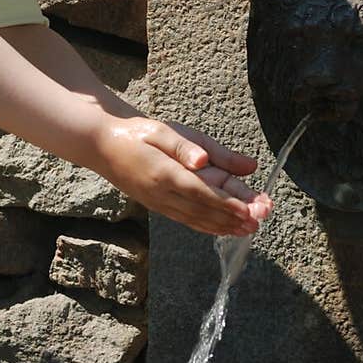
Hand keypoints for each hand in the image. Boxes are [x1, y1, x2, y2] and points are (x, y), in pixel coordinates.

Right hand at [94, 116, 272, 237]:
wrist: (103, 146)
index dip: (226, 202)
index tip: (249, 210)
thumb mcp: (164, 131)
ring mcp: (159, 203)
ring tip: (248, 231)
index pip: (201, 191)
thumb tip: (214, 159)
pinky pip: (186, 219)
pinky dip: (207, 226)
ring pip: (196, 219)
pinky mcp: (158, 206)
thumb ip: (195, 147)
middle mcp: (162, 194)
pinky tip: (223, 229)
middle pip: (203, 209)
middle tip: (259, 222)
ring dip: (223, 226)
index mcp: (164, 172)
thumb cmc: (137, 133)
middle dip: (232, 217)